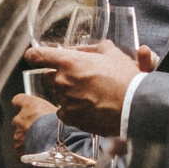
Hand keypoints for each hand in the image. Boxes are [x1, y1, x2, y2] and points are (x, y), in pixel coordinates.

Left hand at [9, 93, 56, 156]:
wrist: (60, 149)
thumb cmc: (63, 129)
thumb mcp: (61, 114)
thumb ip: (49, 113)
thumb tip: (53, 116)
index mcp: (30, 106)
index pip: (18, 100)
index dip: (23, 105)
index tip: (28, 108)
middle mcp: (20, 119)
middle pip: (19, 120)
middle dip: (27, 124)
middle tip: (41, 130)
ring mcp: (18, 136)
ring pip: (20, 136)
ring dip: (29, 139)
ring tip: (44, 144)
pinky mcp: (18, 150)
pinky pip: (21, 150)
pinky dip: (28, 152)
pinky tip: (40, 153)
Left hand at [23, 42, 144, 135]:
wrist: (134, 107)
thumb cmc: (125, 79)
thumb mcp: (113, 55)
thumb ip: (96, 49)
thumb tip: (87, 49)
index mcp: (69, 62)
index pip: (37, 55)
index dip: (34, 55)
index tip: (34, 56)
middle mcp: (62, 81)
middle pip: (46, 77)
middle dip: (56, 76)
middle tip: (73, 77)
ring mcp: (64, 101)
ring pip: (56, 95)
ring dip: (66, 93)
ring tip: (86, 94)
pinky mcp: (70, 118)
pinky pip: (63, 111)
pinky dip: (71, 109)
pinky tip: (87, 107)